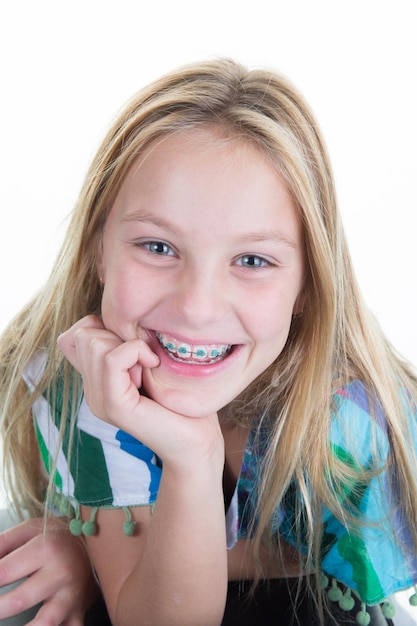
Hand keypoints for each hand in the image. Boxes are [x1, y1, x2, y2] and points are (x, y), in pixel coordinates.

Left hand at [0, 516, 98, 624]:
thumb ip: (3, 543)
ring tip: (8, 624)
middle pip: (18, 601)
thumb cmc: (57, 537)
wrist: (97, 543)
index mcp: (46, 549)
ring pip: (46, 624)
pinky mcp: (77, 613)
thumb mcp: (30, 530)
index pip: (3, 572)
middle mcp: (60, 574)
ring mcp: (70, 597)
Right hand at [58, 315, 223, 472]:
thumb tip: (113, 316)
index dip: (101, 326)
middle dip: (119, 335)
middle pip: (84, 334)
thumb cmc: (182, 399)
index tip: (134, 345)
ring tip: (149, 367)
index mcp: (96, 381)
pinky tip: (153, 366)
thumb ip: (128, 344)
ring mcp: (99, 400)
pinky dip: (136, 351)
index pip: (72, 336)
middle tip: (145, 360)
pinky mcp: (113, 406)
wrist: (197, 439)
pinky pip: (112, 360)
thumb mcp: (149, 361)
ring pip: (95, 343)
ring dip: (130, 345)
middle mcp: (91, 391)